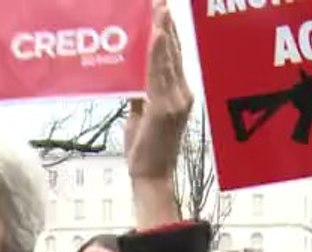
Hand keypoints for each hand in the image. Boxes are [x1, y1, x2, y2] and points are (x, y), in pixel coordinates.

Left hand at [125, 0, 192, 181]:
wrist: (151, 175)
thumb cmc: (146, 150)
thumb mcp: (139, 117)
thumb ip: (138, 97)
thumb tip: (130, 81)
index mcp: (178, 94)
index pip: (174, 57)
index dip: (169, 32)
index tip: (163, 9)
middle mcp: (181, 93)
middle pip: (174, 51)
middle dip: (167, 23)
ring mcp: (175, 100)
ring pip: (167, 59)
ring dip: (162, 31)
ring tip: (158, 7)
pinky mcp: (164, 108)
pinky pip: (159, 74)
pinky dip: (156, 53)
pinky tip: (155, 34)